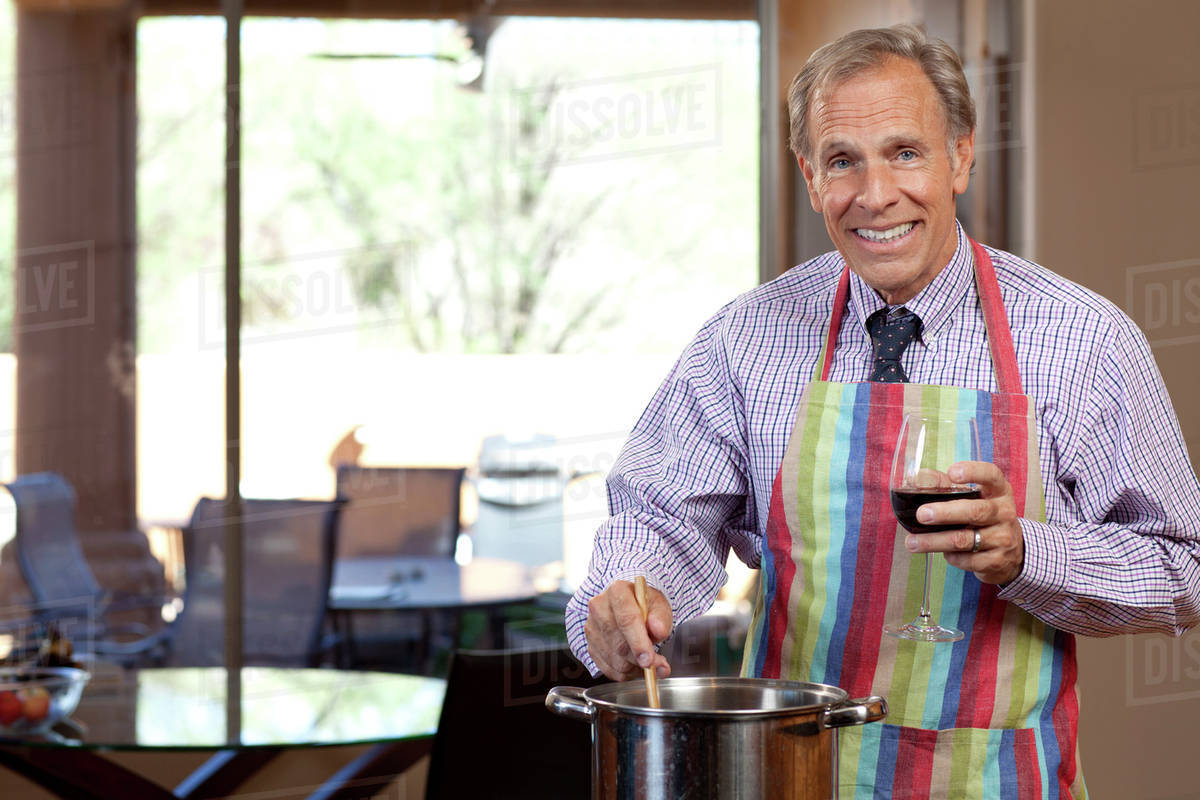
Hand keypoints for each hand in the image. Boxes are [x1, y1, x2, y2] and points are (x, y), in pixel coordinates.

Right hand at [585, 579, 672, 680]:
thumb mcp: (659, 605)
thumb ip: (661, 617)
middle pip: (619, 643)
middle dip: (641, 660)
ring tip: (650, 662)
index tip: (649, 660)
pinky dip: (627, 673)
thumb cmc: (645, 605)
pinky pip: (609, 669)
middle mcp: (599, 608)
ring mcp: (592, 628)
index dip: (639, 643)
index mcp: (617, 592)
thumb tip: (658, 630)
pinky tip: (637, 664)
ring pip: (615, 659)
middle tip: (660, 666)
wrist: (630, 606)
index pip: (626, 620)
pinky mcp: (590, 646)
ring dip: (636, 668)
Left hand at [904, 461, 1023, 584]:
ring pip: (965, 539)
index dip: (973, 472)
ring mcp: (1003, 538)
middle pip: (975, 511)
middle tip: (922, 514)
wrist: (1012, 552)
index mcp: (999, 491)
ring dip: (934, 541)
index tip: (952, 473)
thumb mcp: (974, 497)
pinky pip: (967, 559)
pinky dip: (950, 556)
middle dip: (946, 513)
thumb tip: (917, 478)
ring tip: (912, 542)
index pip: (991, 475)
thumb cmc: (983, 516)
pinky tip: (941, 552)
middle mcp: (1004, 512)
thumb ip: (946, 486)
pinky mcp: (997, 561)